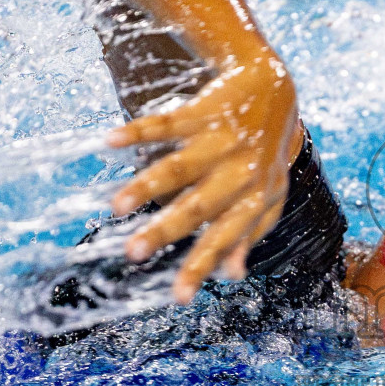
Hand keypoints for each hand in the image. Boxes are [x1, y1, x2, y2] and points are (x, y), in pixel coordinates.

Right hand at [105, 57, 298, 303]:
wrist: (274, 88)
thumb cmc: (264, 153)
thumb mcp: (267, 195)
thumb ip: (248, 233)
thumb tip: (233, 275)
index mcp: (254, 198)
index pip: (224, 238)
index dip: (202, 267)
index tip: (178, 298)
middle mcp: (239, 172)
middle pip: (198, 207)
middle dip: (165, 231)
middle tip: (132, 253)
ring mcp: (222, 141)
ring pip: (180, 167)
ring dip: (147, 186)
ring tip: (115, 207)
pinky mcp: (204, 110)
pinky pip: (168, 122)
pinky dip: (139, 132)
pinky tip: (110, 142)